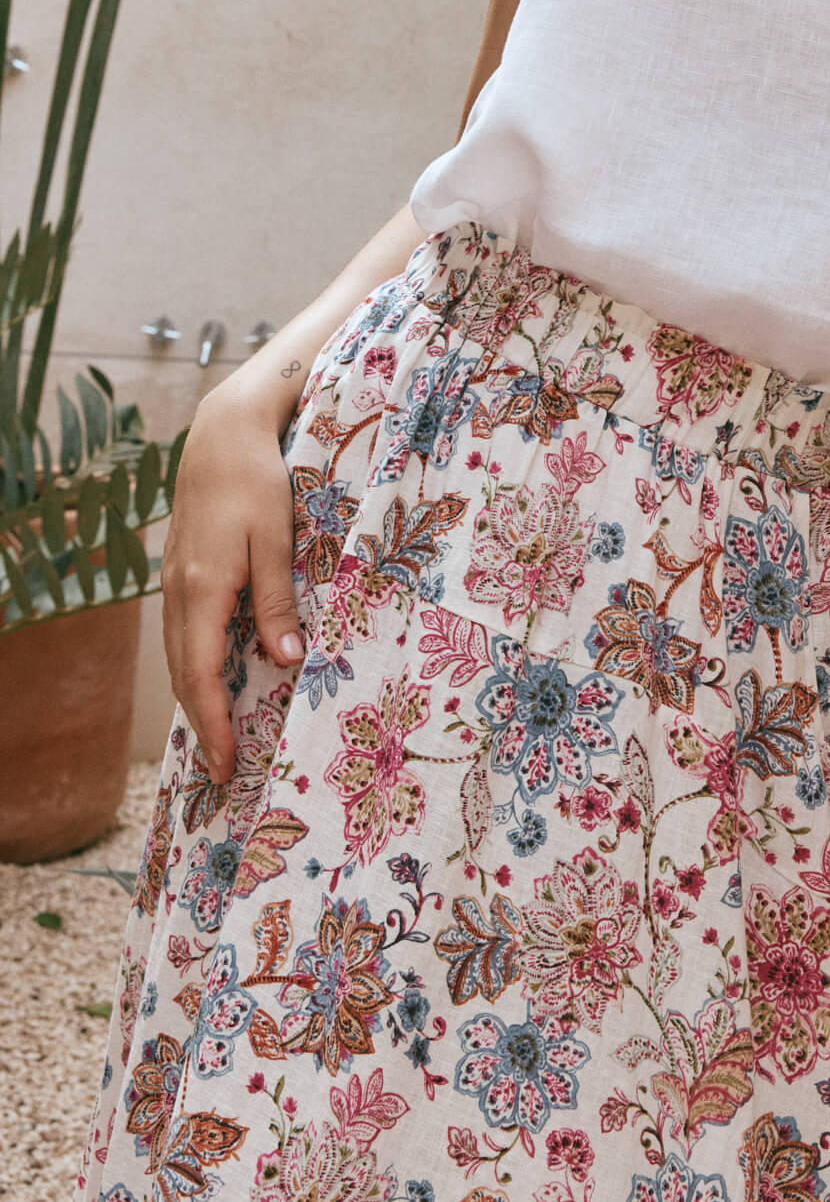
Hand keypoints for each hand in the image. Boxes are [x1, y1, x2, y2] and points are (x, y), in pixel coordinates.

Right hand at [161, 384, 304, 782]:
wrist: (223, 433)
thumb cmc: (257, 480)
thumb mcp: (276, 539)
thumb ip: (278, 602)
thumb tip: (284, 661)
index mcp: (203, 589)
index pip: (200, 675)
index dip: (211, 723)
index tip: (224, 763)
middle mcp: (179, 591)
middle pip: (183, 674)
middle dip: (201, 723)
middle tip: (221, 768)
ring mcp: (173, 580)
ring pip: (177, 654)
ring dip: (195, 697)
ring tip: (217, 734)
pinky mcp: (179, 570)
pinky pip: (180, 632)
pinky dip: (192, 665)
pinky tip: (209, 677)